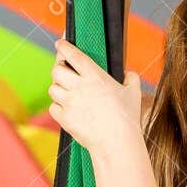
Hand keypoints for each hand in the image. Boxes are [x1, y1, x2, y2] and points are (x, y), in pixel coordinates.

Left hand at [47, 37, 142, 157]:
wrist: (116, 143)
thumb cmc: (127, 118)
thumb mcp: (134, 93)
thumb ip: (131, 78)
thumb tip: (128, 73)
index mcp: (95, 76)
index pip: (74, 55)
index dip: (64, 46)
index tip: (60, 42)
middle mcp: (79, 87)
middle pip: (56, 70)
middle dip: (58, 68)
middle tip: (63, 70)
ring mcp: (70, 103)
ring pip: (53, 89)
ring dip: (58, 88)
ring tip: (67, 92)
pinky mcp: (64, 118)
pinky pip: (53, 107)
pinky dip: (58, 107)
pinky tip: (67, 108)